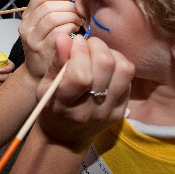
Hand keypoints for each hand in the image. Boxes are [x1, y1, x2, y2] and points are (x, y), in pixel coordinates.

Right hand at [19, 0, 82, 80]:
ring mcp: (33, 40)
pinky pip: (59, 33)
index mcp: (27, 18)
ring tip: (79, 22)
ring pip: (53, 18)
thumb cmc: (45, 47)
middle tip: (78, 12)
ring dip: (70, 17)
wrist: (38, 73)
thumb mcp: (42, 27)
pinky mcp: (43, 51)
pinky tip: (76, 33)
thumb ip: (52, 12)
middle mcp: (26, 27)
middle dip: (68, 6)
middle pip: (48, 6)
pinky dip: (70, 29)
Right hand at [36, 33, 133, 149]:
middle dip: (96, 46)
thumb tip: (64, 36)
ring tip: (98, 54)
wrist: (66, 137)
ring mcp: (109, 111)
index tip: (74, 43)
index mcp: (65, 105)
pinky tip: (106, 67)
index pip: (81, 76)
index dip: (79, 52)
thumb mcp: (45, 86)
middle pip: (105, 66)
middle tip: (87, 45)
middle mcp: (91, 110)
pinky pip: (129, 78)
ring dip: (111, 54)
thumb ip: (56, 61)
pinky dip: (118, 65)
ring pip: (124, 70)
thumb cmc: (51, 107)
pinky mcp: (122, 110)